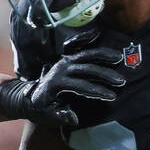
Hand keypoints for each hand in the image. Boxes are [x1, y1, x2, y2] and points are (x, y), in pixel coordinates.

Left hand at [0, 30, 124, 126]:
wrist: (27, 96)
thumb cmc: (40, 108)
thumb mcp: (46, 116)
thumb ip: (59, 116)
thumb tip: (72, 117)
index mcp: (57, 83)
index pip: (82, 86)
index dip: (98, 91)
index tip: (112, 96)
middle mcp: (61, 68)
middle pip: (87, 69)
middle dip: (105, 74)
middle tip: (121, 81)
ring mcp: (63, 60)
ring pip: (85, 54)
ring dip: (102, 55)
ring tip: (118, 57)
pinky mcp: (64, 57)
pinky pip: (74, 44)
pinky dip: (84, 38)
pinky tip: (97, 32)